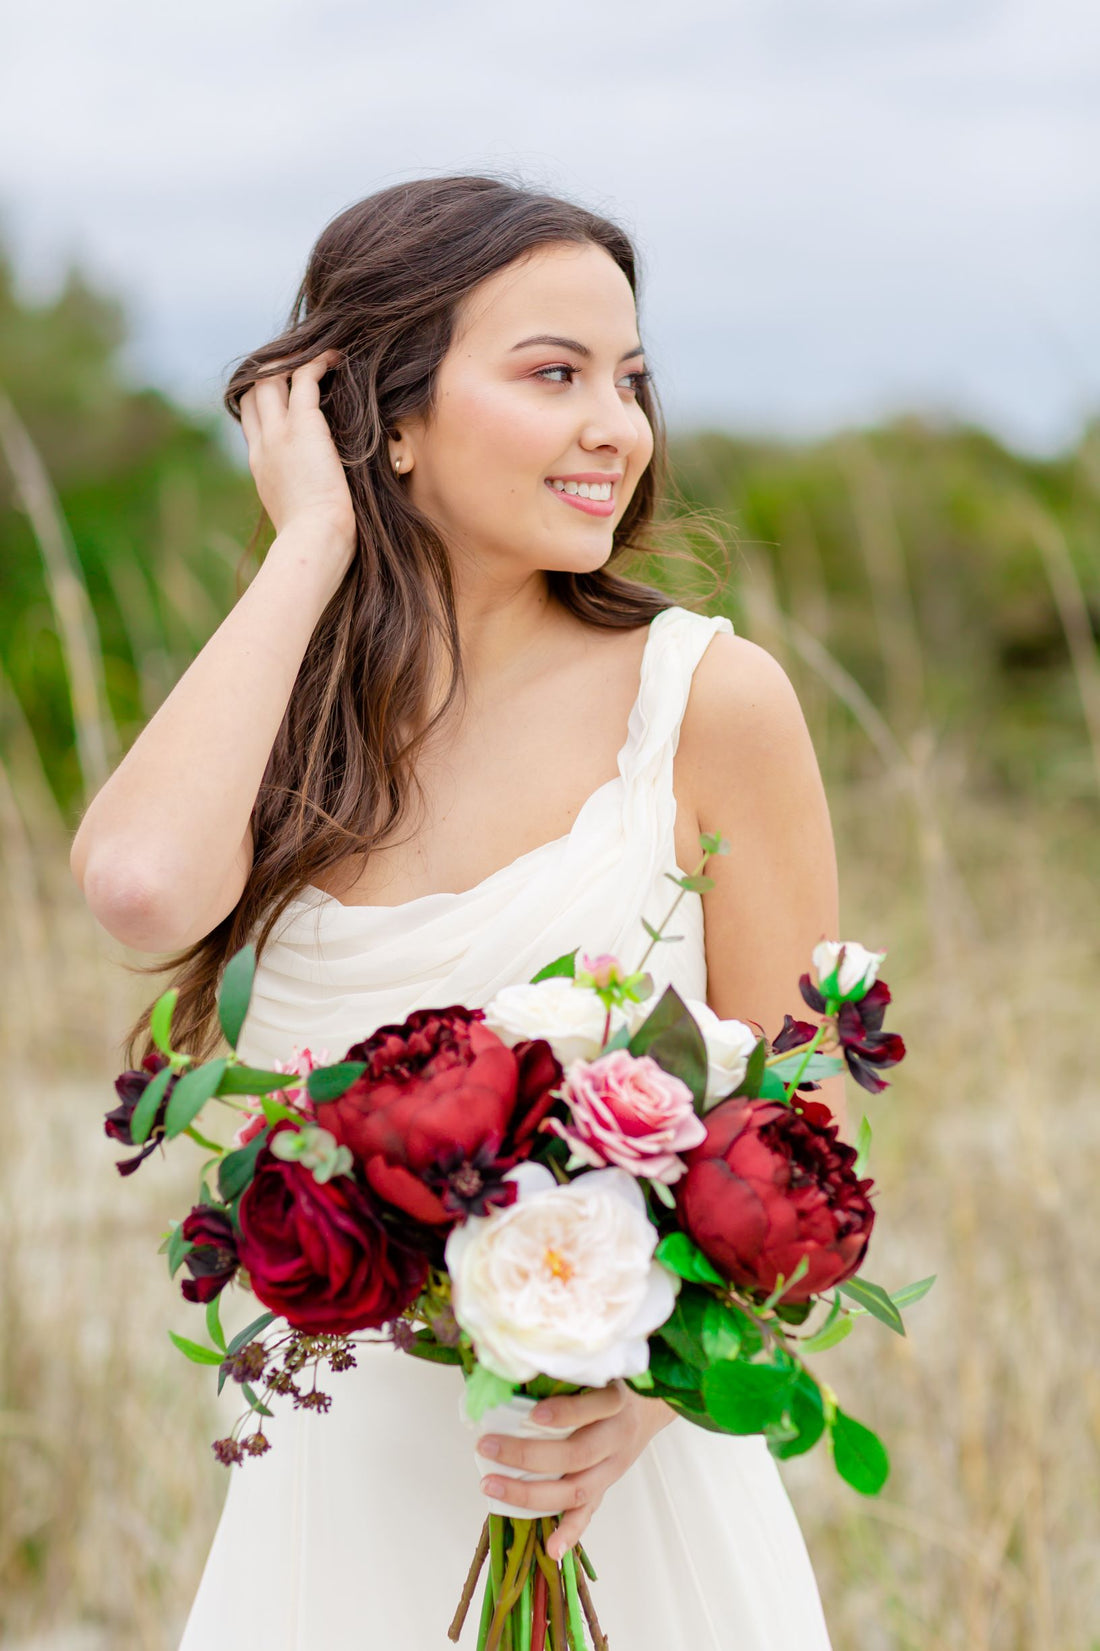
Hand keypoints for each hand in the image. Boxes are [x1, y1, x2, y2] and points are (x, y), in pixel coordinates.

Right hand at [238, 349, 356, 556]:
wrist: (313, 541)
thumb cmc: (314, 538)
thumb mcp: (297, 512)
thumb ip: (301, 493)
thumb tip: (321, 494)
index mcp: (260, 465)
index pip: (251, 417)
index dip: (263, 397)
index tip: (285, 389)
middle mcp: (263, 443)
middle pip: (254, 390)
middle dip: (272, 370)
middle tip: (300, 361)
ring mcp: (279, 433)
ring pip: (271, 378)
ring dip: (292, 359)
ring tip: (318, 354)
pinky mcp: (303, 426)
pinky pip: (304, 378)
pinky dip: (317, 362)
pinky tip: (334, 358)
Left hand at [476, 1381, 675, 1559]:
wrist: (648, 1408)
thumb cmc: (610, 1383)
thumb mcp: (596, 1369)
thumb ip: (563, 1371)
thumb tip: (508, 1367)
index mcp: (615, 1401)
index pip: (594, 1407)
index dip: (565, 1413)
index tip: (532, 1414)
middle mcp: (616, 1436)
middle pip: (576, 1454)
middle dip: (527, 1454)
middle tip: (487, 1445)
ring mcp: (612, 1467)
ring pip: (576, 1489)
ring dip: (531, 1493)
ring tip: (491, 1485)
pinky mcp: (606, 1487)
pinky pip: (588, 1514)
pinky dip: (569, 1533)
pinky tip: (550, 1549)